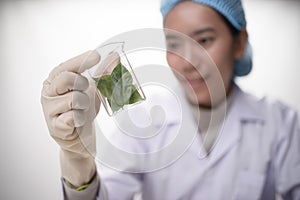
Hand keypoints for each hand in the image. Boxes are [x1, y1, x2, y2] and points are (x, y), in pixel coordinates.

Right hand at [41, 50, 100, 186]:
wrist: (81, 136)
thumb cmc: (83, 109)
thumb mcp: (93, 89)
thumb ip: (102, 73)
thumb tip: (114, 57)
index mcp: (55, 80)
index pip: (65, 66)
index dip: (81, 60)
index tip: (96, 56)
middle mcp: (48, 93)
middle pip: (66, 79)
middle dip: (82, 84)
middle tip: (85, 91)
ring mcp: (49, 110)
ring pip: (73, 99)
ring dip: (84, 105)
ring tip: (82, 110)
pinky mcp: (55, 127)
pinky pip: (72, 117)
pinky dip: (80, 119)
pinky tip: (78, 121)